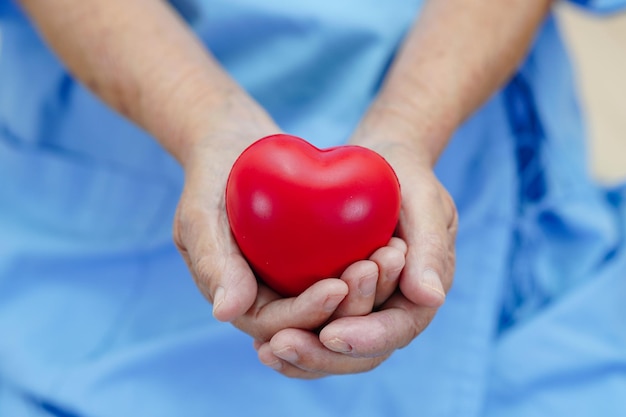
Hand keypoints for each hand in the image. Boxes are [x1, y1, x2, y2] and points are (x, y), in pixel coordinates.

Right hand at [171, 99, 405, 367]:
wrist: (232, 144)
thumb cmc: (210, 176)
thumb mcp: (201, 215)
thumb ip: (212, 262)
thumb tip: (226, 313)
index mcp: (241, 300)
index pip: (277, 323)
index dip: (307, 313)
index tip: (338, 286)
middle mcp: (271, 297)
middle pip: (315, 319)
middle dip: (349, 303)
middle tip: (378, 269)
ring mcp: (294, 278)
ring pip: (338, 298)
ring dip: (368, 285)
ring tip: (393, 255)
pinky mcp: (314, 258)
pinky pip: (344, 267)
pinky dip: (368, 261)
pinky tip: (393, 241)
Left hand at [254, 113, 457, 377]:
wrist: (382, 169)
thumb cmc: (405, 179)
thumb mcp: (424, 202)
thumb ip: (430, 247)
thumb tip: (430, 298)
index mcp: (419, 295)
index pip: (396, 329)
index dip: (365, 337)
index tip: (330, 334)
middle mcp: (391, 310)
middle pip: (362, 353)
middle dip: (323, 355)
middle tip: (281, 345)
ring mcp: (363, 309)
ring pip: (336, 350)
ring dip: (303, 357)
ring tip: (266, 350)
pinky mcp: (337, 302)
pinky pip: (317, 330)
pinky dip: (295, 338)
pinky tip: (263, 343)